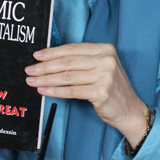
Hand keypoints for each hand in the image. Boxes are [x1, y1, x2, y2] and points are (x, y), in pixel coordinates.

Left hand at [25, 43, 146, 146]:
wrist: (129, 110)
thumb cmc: (111, 89)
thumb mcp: (101, 68)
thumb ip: (82, 62)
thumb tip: (50, 60)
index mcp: (106, 49)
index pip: (73, 49)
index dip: (52, 52)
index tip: (37, 56)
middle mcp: (106, 60)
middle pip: (68, 62)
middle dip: (45, 66)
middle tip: (29, 69)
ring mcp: (105, 76)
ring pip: (67, 76)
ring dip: (46, 79)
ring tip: (32, 81)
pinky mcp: (101, 92)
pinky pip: (71, 91)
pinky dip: (55, 91)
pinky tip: (44, 90)